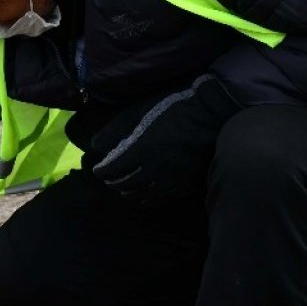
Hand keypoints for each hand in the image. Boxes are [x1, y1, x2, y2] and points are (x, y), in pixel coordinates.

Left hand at [91, 75, 239, 204]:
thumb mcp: (140, 110)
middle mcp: (154, 169)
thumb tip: (95, 146)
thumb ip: (115, 129)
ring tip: (124, 189)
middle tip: (110, 178)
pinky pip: (162, 198)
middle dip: (113, 182)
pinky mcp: (186, 184)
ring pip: (142, 196)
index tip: (99, 169)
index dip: (102, 171)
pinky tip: (145, 196)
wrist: (211, 113)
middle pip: (125, 185)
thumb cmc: (173, 106)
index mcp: (141, 150)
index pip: (112, 170)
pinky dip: (149, 199)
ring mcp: (171, 179)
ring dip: (129, 193)